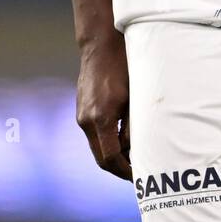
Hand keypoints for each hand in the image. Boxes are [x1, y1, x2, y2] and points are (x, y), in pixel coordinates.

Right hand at [76, 29, 131, 179]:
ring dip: (112, 155)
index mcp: (101, 118)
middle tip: (137, 172)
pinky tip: (123, 139)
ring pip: (96, 146)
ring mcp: (81, 115)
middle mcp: (87, 120)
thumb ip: (133, 124)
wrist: (101, 46)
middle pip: (100, 157)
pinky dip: (107, 141)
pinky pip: (94, 133)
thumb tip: (136, 148)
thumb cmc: (123, 67)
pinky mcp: (82, 109)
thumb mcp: (135, 96)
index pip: (110, 158)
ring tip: (133, 157)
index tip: (138, 176)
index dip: (125, 170)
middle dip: (118, 168)